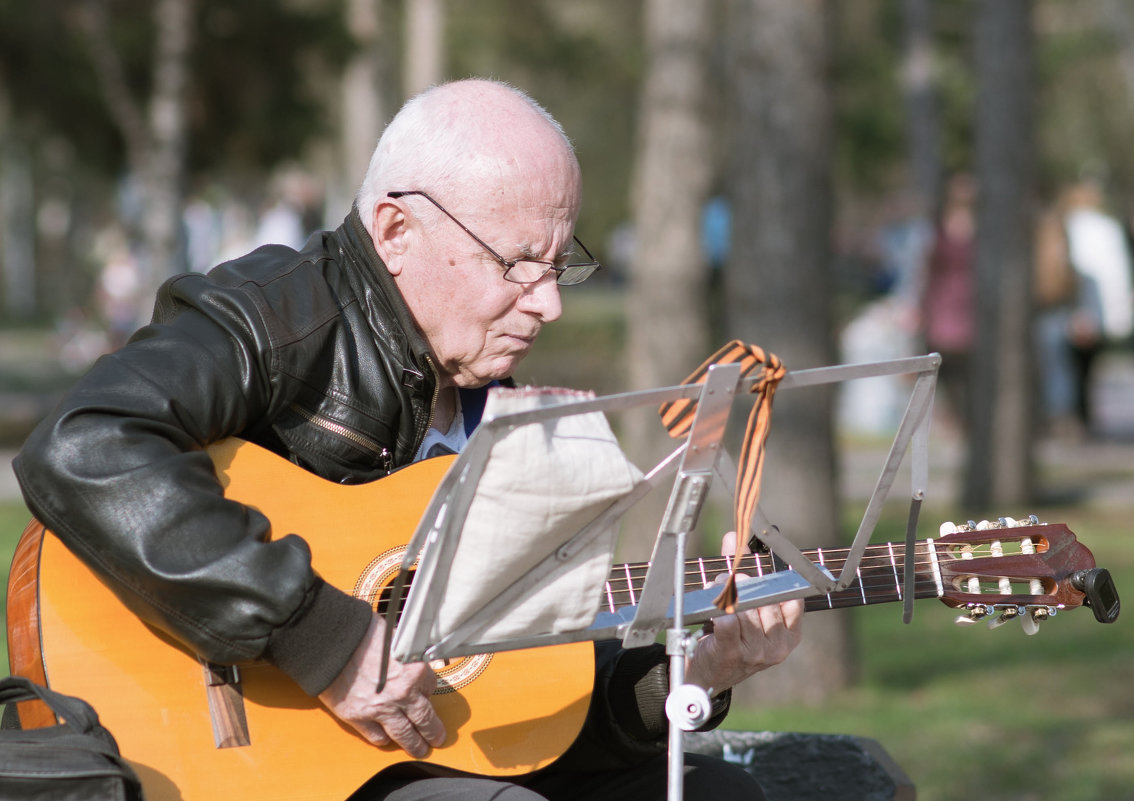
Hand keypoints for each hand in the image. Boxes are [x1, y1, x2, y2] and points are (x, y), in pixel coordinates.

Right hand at [317, 614, 445, 756]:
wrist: (331, 641)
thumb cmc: (362, 633)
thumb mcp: (396, 638)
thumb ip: (406, 656)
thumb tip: (411, 666)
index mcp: (415, 669)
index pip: (431, 687)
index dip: (427, 691)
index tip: (425, 695)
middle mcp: (402, 692)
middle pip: (425, 719)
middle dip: (433, 732)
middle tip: (437, 738)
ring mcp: (381, 707)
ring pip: (405, 734)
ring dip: (414, 745)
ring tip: (419, 750)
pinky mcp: (358, 716)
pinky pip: (376, 736)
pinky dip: (382, 739)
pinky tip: (386, 738)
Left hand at [684, 531, 803, 692]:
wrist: (708, 676)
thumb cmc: (729, 638)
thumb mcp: (745, 609)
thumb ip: (741, 571)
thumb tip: (733, 537)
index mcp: (790, 635)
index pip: (792, 599)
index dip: (775, 580)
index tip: (759, 570)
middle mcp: (778, 646)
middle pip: (765, 599)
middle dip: (743, 584)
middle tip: (729, 580)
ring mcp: (757, 652)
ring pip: (745, 608)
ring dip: (726, 594)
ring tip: (716, 592)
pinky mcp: (733, 652)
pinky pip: (729, 619)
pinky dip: (718, 607)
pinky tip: (711, 606)